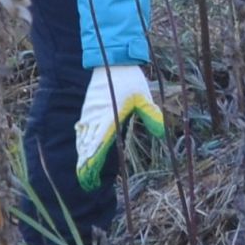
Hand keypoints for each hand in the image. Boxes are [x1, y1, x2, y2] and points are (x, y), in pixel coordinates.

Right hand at [76, 64, 166, 189]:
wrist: (112, 60)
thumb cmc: (131, 79)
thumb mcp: (144, 97)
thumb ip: (151, 115)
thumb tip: (163, 133)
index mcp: (109, 117)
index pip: (98, 146)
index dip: (93, 164)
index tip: (90, 179)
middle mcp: (96, 118)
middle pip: (87, 147)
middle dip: (86, 166)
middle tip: (87, 184)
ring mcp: (90, 113)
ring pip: (83, 139)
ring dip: (82, 155)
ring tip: (83, 173)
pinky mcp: (88, 108)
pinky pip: (81, 128)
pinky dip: (81, 141)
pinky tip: (81, 149)